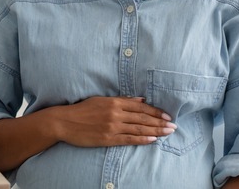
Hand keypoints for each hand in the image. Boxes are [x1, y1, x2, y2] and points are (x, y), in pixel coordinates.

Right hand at [50, 96, 175, 146]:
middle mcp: (115, 114)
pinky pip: (129, 139)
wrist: (64, 122)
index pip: (140, 107)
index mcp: (114, 102)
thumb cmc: (81, 110)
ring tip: (168, 132)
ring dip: (156, 131)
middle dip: (160, 122)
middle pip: (142, 118)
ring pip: (139, 128)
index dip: (155, 111)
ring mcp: (112, 127)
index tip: (167, 115)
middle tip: (173, 126)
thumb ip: (122, 100)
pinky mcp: (108, 138)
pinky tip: (153, 140)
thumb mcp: (101, 100)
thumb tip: (140, 100)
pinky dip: (142, 139)